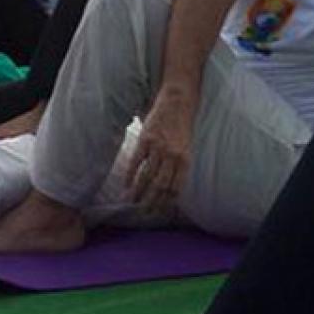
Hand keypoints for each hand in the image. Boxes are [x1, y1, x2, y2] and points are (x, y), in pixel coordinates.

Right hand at [125, 90, 195, 213]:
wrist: (178, 100)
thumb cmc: (183, 125)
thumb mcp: (187, 147)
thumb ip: (180, 165)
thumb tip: (172, 185)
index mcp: (186, 160)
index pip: (176, 188)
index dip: (167, 203)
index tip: (160, 212)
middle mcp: (173, 156)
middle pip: (161, 186)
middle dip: (152, 202)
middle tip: (144, 212)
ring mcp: (159, 148)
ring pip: (147, 177)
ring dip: (138, 192)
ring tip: (132, 202)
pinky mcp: (146, 139)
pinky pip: (136, 162)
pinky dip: (130, 176)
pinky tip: (126, 185)